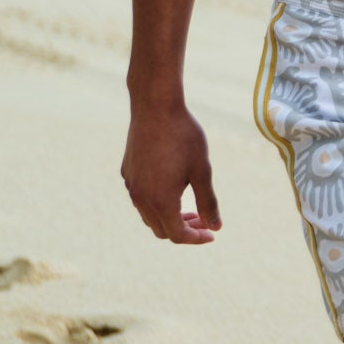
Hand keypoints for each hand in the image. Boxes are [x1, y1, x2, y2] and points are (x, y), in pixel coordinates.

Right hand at [121, 99, 221, 243]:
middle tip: (203, 219)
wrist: (155, 106)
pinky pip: (141, 197)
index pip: (178, 235)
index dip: (196, 238)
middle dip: (184, 229)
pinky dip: (157, 202)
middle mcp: (141, 198)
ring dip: (169, 217)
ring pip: (149, 215)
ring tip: (189, 206)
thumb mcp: (202, 170)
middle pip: (162, 230)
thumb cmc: (183, 136)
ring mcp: (131, 185)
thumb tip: (216, 227)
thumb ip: (208, 202)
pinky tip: (171, 185)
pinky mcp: (127, 172)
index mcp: (161, 201)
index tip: (212, 233)